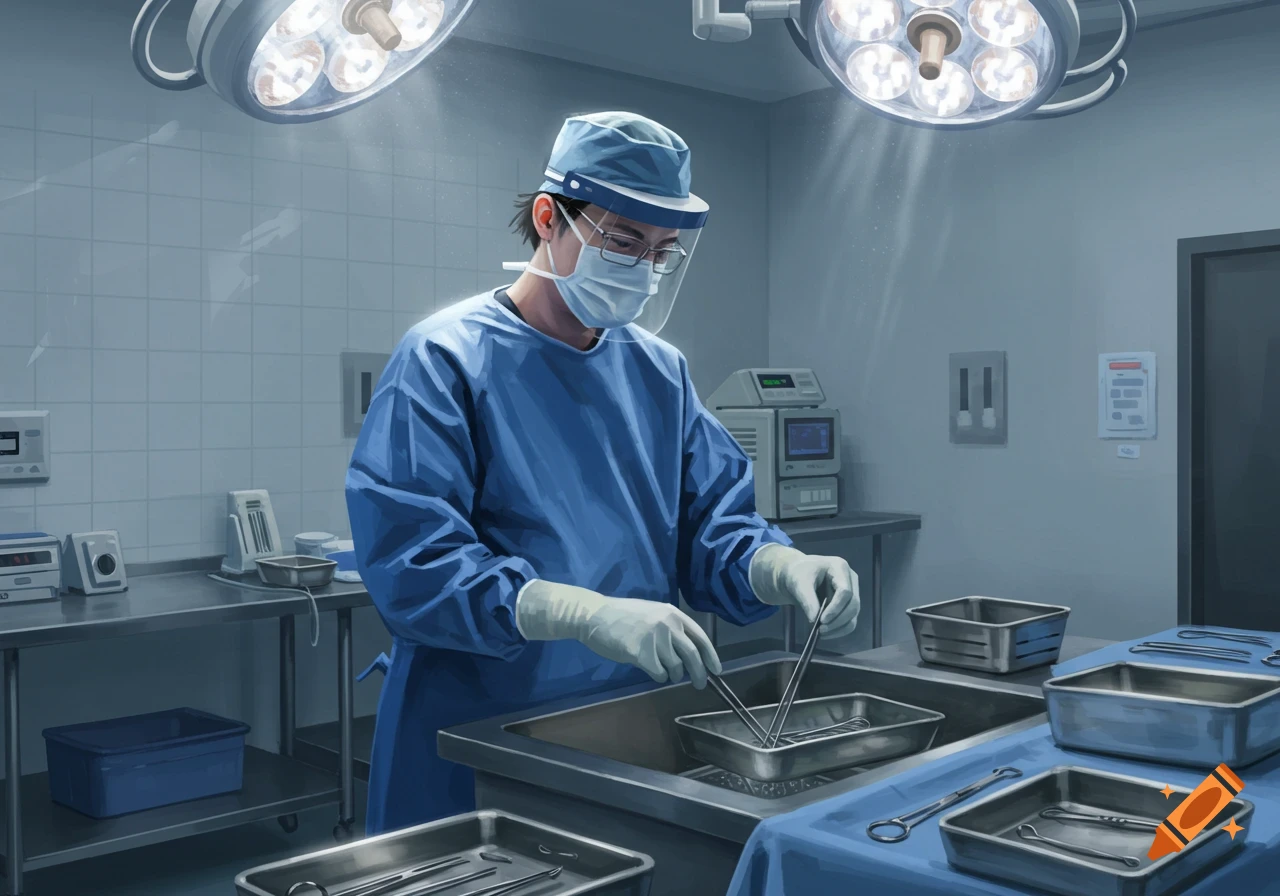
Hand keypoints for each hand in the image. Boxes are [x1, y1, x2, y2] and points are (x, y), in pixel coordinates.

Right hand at [515, 581, 721, 687]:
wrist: (595, 616)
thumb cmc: (622, 616)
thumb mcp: (652, 614)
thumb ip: (670, 629)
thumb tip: (687, 652)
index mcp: (673, 614)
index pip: (701, 638)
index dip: (711, 656)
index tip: (716, 670)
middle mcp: (668, 626)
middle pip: (693, 656)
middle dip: (699, 674)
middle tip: (699, 684)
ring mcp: (655, 640)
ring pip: (675, 668)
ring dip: (672, 674)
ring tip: (663, 670)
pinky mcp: (642, 654)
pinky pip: (659, 674)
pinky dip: (658, 676)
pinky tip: (650, 670)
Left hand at [750, 545, 859, 638]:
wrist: (796, 575)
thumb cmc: (798, 574)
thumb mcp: (798, 583)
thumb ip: (807, 600)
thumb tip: (814, 620)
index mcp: (840, 567)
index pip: (845, 591)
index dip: (836, 608)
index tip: (822, 620)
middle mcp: (850, 580)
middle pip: (853, 605)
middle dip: (838, 620)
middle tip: (821, 630)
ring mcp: (852, 592)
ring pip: (853, 615)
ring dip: (839, 627)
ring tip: (821, 632)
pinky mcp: (848, 605)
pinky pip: (849, 621)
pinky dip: (839, 630)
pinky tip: (826, 633)